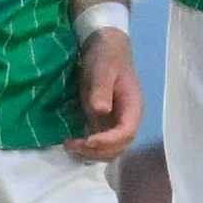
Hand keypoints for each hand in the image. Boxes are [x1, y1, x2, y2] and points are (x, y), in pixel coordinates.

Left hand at [67, 26, 143, 159]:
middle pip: (119, 147)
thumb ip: (102, 89)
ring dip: (91, 154)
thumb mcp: (103, 68)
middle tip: (72, 144)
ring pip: (110, 151)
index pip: (126, 133)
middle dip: (96, 151)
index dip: (108, 141)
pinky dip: (88, 150)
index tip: (87, 140)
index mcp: (133, 106)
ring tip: (70, 146)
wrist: (105, 48)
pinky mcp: (105, 124)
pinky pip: (101, 145)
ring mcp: (117, 124)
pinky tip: (72, 144)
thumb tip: (101, 110)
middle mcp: (128, 119)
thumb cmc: (106, 56)